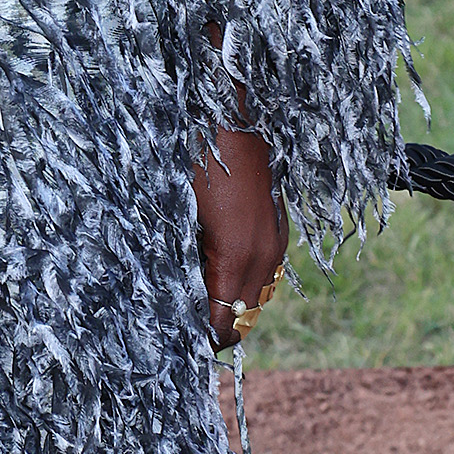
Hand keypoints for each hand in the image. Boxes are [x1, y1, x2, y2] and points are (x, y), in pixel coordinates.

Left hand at [193, 125, 286, 345]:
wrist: (229, 112)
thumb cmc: (194, 159)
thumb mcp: (177, 215)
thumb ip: (180, 263)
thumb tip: (175, 296)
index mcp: (235, 257)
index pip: (223, 323)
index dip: (200, 338)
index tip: (178, 342)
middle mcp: (263, 256)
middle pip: (243, 317)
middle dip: (215, 326)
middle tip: (182, 326)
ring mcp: (275, 242)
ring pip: (256, 298)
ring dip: (230, 304)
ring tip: (196, 299)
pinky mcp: (277, 228)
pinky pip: (263, 274)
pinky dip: (241, 283)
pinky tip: (214, 269)